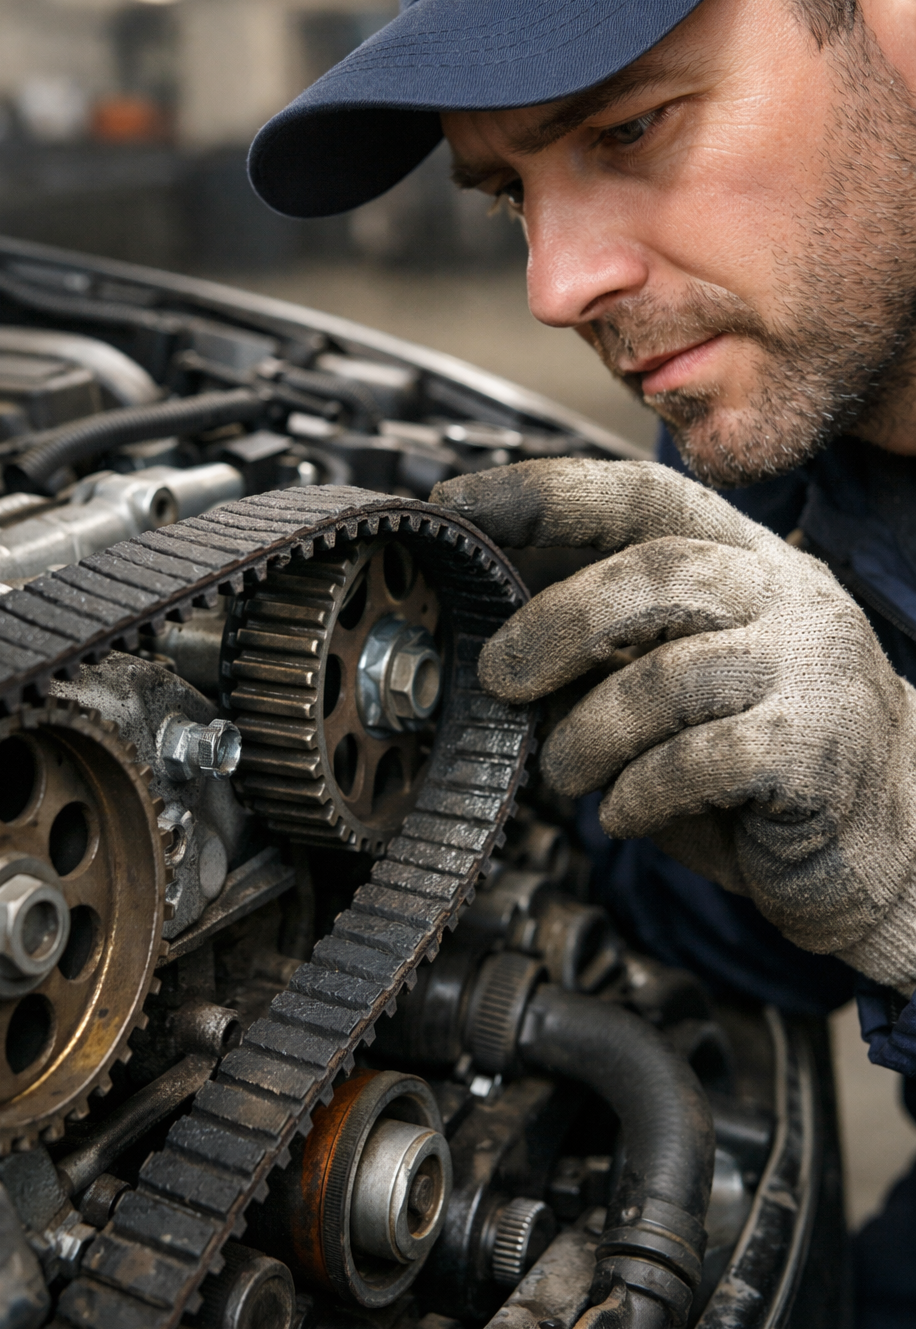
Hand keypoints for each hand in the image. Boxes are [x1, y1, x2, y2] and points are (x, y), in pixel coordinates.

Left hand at [432, 459, 915, 991]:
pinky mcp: (813, 751)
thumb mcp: (691, 675)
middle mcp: (784, 595)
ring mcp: (808, 669)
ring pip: (666, 677)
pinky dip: (638, 792)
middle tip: (500, 675)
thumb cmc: (771, 752)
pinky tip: (625, 811)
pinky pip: (697, 761)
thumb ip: (618, 646)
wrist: (895, 836)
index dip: (543, 492)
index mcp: (747, 560)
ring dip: (588, 734)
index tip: (456, 502)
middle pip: (652, 573)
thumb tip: (498, 642)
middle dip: (554, 624)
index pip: (641, 494)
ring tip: (564, 770)